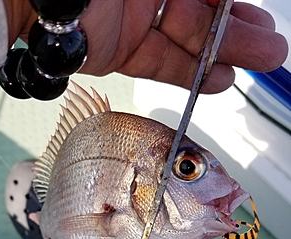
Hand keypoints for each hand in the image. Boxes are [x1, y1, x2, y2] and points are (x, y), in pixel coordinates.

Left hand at [79, 0, 287, 92]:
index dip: (234, 3)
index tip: (261, 16)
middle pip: (203, 13)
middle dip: (239, 30)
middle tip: (269, 47)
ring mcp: (134, 22)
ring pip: (187, 40)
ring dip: (223, 54)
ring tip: (256, 64)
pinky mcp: (119, 52)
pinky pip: (161, 64)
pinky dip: (190, 73)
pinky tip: (219, 80)